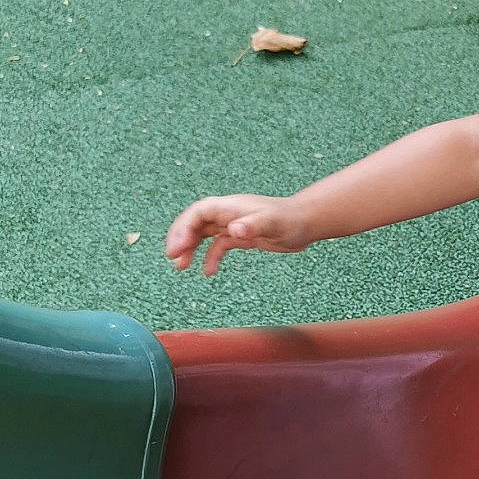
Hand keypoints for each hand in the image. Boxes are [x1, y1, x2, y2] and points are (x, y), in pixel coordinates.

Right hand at [165, 194, 313, 276]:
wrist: (306, 223)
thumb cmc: (289, 220)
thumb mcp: (272, 223)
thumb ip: (253, 225)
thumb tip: (234, 230)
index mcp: (229, 207)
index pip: (198, 213)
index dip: (183, 228)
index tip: (177, 248)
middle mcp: (227, 213)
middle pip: (195, 223)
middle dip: (181, 238)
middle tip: (172, 258)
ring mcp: (232, 224)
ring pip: (203, 234)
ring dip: (190, 249)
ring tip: (181, 267)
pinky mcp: (240, 236)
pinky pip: (218, 245)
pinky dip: (210, 257)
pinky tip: (208, 272)